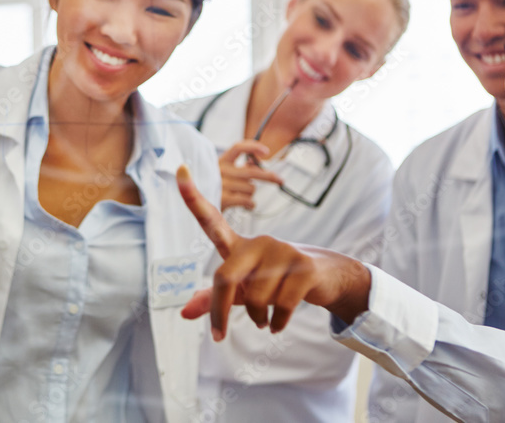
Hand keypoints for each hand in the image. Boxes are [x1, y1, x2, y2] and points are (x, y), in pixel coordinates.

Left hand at [176, 165, 370, 339]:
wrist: (326, 278)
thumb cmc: (276, 282)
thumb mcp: (243, 291)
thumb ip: (214, 299)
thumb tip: (183, 312)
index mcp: (238, 245)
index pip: (210, 219)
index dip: (192, 196)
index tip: (179, 170)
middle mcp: (258, 242)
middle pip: (226, 277)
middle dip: (220, 311)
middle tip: (219, 335)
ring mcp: (282, 251)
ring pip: (256, 297)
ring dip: (258, 318)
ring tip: (265, 318)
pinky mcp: (303, 266)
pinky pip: (281, 305)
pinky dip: (277, 322)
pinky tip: (278, 324)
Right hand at [218, 140, 283, 210]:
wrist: (198, 206)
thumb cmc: (214, 188)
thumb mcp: (223, 174)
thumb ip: (239, 168)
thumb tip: (255, 162)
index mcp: (221, 161)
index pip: (238, 148)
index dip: (253, 147)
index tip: (266, 152)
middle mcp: (220, 171)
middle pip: (251, 171)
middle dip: (269, 176)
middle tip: (280, 180)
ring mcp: (221, 185)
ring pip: (251, 188)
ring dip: (251, 195)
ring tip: (244, 198)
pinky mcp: (223, 199)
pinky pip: (247, 200)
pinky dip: (251, 205)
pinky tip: (247, 206)